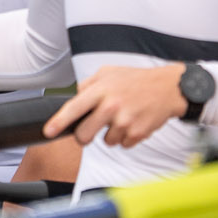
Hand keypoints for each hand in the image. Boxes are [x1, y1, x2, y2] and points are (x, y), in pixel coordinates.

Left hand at [44, 63, 185, 146]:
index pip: (74, 108)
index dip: (59, 121)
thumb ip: (89, 85)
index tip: (49, 131)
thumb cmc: (136, 80)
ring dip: (111, 133)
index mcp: (101, 90)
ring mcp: (124, 121)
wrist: (168, 88)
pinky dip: (126, 137)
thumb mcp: (109, 73)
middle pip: (84, 134)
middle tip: (92, 128)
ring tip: (123, 117)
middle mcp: (111, 106)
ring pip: (105, 142)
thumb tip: (73, 97)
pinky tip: (133, 122)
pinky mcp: (137, 133)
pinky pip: (122, 144)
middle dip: (84, 136)